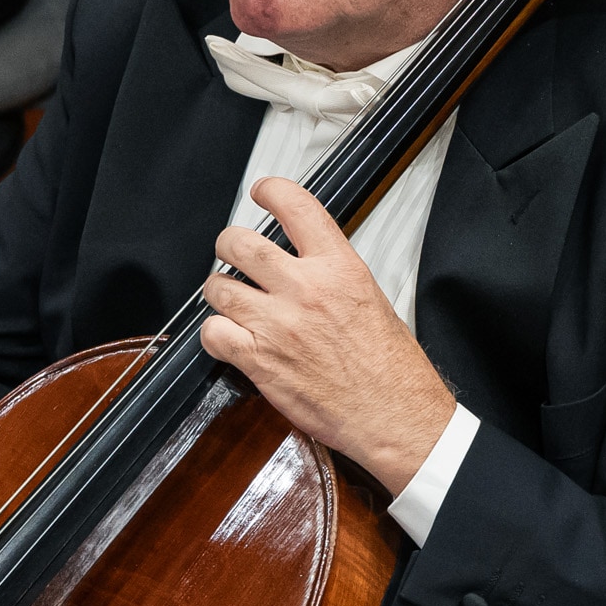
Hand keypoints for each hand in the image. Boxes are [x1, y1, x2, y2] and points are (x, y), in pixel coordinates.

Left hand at [200, 178, 457, 495]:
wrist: (393, 415)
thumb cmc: (390, 368)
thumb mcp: (371, 298)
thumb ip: (332, 273)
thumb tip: (307, 261)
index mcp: (338, 269)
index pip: (295, 206)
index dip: (270, 190)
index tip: (262, 192)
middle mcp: (305, 290)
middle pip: (239, 243)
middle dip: (228, 244)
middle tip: (230, 252)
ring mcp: (277, 325)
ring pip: (218, 287)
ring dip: (218, 291)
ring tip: (231, 300)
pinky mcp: (260, 361)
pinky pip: (212, 333)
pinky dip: (214, 333)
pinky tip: (229, 337)